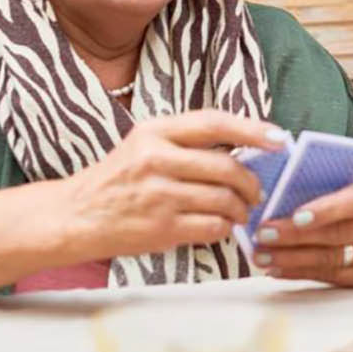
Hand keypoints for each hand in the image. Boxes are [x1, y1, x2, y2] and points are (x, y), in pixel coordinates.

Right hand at [63, 109, 283, 259]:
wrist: (73, 216)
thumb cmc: (118, 179)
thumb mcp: (145, 145)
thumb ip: (188, 142)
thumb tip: (247, 145)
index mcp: (154, 132)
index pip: (214, 123)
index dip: (253, 129)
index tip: (279, 139)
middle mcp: (156, 159)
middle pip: (228, 167)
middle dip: (252, 183)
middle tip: (257, 191)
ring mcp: (158, 195)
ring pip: (225, 200)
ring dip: (241, 209)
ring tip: (239, 211)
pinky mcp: (160, 228)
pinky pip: (213, 227)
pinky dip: (225, 228)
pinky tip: (219, 226)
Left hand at [251, 173, 352, 286]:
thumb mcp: (352, 182)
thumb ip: (324, 186)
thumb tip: (277, 197)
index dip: (326, 210)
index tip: (296, 216)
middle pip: (338, 233)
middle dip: (295, 236)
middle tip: (264, 235)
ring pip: (331, 259)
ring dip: (291, 258)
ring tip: (263, 255)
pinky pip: (330, 277)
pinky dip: (300, 272)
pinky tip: (278, 269)